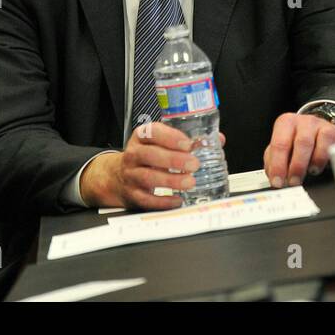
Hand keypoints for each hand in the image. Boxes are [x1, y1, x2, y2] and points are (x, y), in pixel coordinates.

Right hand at [79, 120, 212, 210]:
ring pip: (148, 177)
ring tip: (189, 182)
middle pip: (150, 155)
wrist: (118, 176)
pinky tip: (177, 199)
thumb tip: (217, 139)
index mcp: (142, 137)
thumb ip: (188, 140)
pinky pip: (146, 199)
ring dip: (171, 180)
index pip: (152, 132)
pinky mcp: (132, 194)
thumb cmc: (147, 155)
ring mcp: (131, 175)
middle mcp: (134, 155)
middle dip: (173, 160)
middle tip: (194, 164)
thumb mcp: (161, 142)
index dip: (170, 137)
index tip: (187, 143)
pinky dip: (163, 201)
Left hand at [262, 113, 334, 188]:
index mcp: (287, 123)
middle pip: (303, 142)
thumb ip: (274, 162)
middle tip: (294, 182)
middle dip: (297, 166)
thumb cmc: (295, 143)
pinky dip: (333, 157)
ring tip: (312, 171)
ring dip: (317, 160)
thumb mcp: (280, 149)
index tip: (278, 182)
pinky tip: (327, 165)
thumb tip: (275, 179)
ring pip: (324, 139)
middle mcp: (306, 122)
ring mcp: (324, 126)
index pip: (280, 144)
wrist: (316, 131)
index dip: (278, 165)